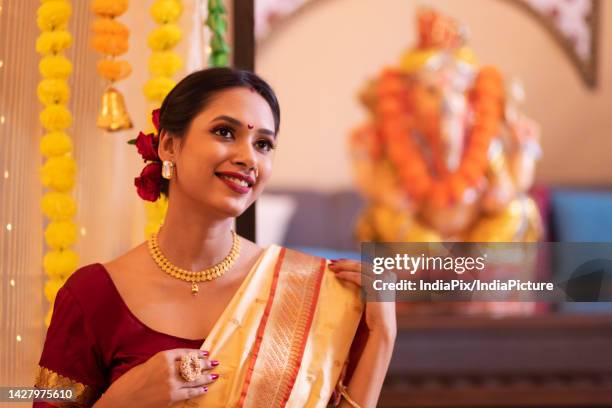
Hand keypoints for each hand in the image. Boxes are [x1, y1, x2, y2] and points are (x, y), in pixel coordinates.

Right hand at [95, 349, 218, 407]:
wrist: (121, 401)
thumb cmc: (130, 382)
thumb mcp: (147, 365)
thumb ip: (164, 363)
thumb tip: (179, 364)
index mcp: (162, 357)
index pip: (185, 353)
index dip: (197, 353)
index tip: (205, 353)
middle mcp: (169, 368)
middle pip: (193, 365)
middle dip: (205, 364)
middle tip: (214, 362)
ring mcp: (172, 383)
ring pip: (195, 379)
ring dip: (206, 376)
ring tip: (214, 374)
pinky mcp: (172, 397)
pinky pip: (190, 393)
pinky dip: (199, 391)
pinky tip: (205, 388)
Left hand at [329, 259, 396, 339]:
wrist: (382, 328)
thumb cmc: (375, 313)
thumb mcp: (371, 294)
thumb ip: (365, 283)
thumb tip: (349, 273)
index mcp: (387, 274)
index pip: (365, 264)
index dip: (351, 262)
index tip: (338, 261)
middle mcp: (387, 274)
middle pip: (361, 264)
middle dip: (345, 262)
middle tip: (332, 261)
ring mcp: (383, 279)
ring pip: (359, 268)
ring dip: (344, 266)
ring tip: (331, 267)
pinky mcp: (376, 286)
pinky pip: (358, 277)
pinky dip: (346, 275)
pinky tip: (337, 276)